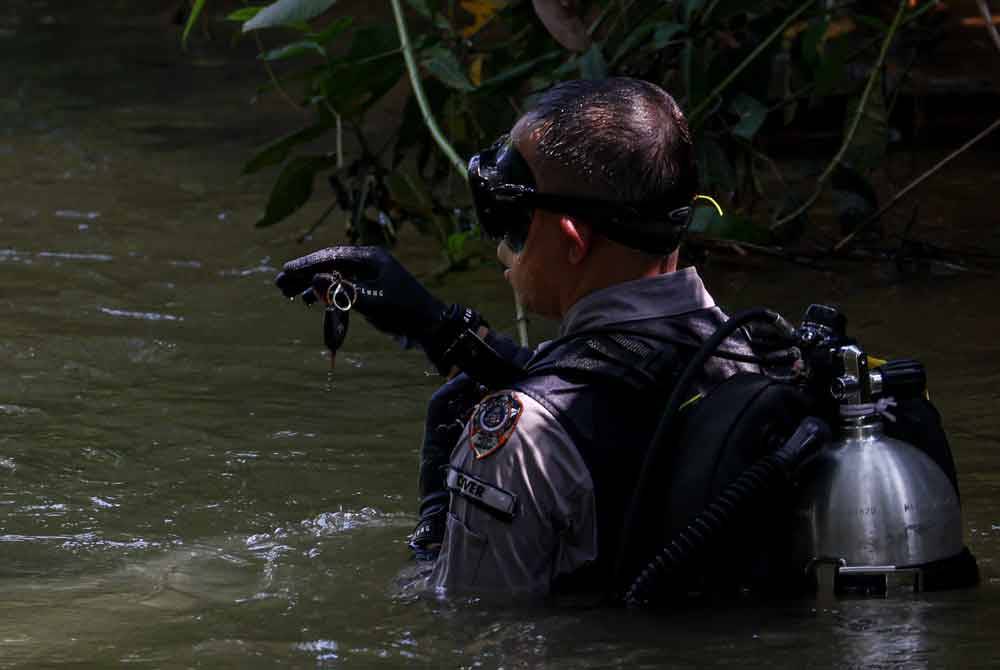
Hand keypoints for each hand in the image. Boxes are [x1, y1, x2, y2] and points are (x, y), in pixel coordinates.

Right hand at [275, 246, 446, 339]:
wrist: (429, 322)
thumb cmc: (403, 311)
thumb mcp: (372, 302)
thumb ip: (343, 291)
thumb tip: (314, 278)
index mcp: (370, 258)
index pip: (331, 257)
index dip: (306, 265)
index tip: (285, 271)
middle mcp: (367, 261)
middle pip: (328, 264)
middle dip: (304, 274)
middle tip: (279, 284)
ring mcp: (368, 273)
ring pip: (333, 275)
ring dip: (312, 284)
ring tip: (289, 294)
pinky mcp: (369, 286)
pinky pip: (341, 285)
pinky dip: (325, 292)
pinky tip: (310, 301)